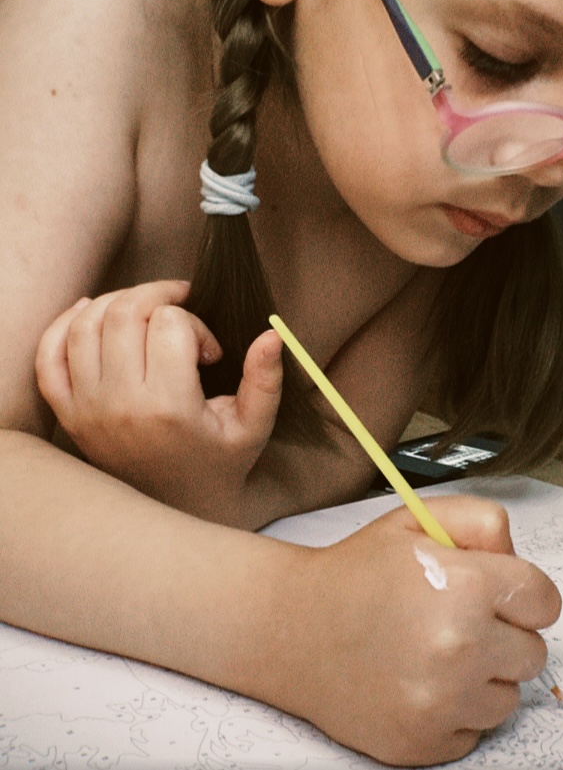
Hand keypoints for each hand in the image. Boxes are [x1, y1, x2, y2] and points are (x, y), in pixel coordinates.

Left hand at [34, 281, 282, 521]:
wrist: (175, 510)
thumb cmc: (217, 462)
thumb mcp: (252, 426)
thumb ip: (265, 380)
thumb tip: (272, 335)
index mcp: (168, 407)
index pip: (170, 324)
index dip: (196, 323)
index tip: (209, 349)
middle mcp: (119, 405)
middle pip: (124, 313)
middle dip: (156, 294)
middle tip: (179, 306)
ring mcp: (86, 409)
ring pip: (85, 325)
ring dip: (116, 302)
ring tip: (145, 311)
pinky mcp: (68, 414)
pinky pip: (48, 356)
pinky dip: (64, 323)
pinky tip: (91, 312)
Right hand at [274, 495, 560, 765]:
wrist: (291, 628)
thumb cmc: (355, 573)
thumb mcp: (417, 520)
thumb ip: (482, 521)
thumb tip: (517, 557)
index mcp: (466, 586)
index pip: (545, 601)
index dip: (522, 593)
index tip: (498, 593)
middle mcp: (461, 648)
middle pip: (534, 653)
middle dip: (505, 634)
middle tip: (458, 619)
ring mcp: (442, 702)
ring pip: (508, 697)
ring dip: (483, 676)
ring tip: (435, 650)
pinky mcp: (424, 743)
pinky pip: (475, 731)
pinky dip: (455, 711)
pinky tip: (418, 680)